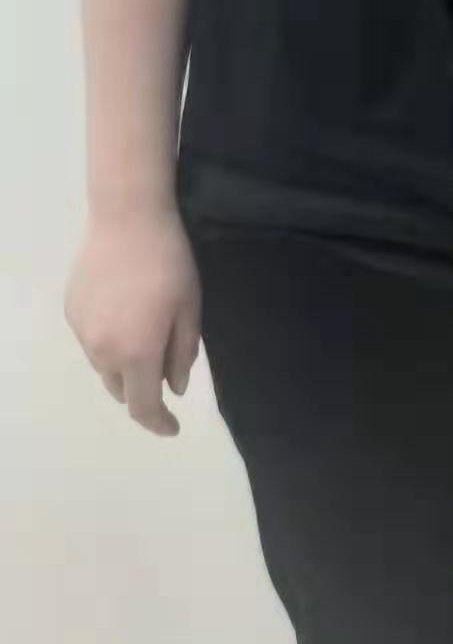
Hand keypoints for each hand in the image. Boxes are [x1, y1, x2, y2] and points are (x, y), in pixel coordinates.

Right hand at [64, 209, 201, 437]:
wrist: (128, 217)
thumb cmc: (169, 261)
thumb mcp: (189, 308)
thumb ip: (182, 354)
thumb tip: (173, 388)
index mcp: (137, 354)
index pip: (143, 407)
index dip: (158, 423)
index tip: (173, 427)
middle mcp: (103, 351)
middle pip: (121, 389)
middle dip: (142, 389)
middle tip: (163, 366)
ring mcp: (82, 332)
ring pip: (104, 365)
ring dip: (123, 363)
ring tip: (143, 329)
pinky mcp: (71, 311)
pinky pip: (91, 339)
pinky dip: (108, 338)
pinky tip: (122, 309)